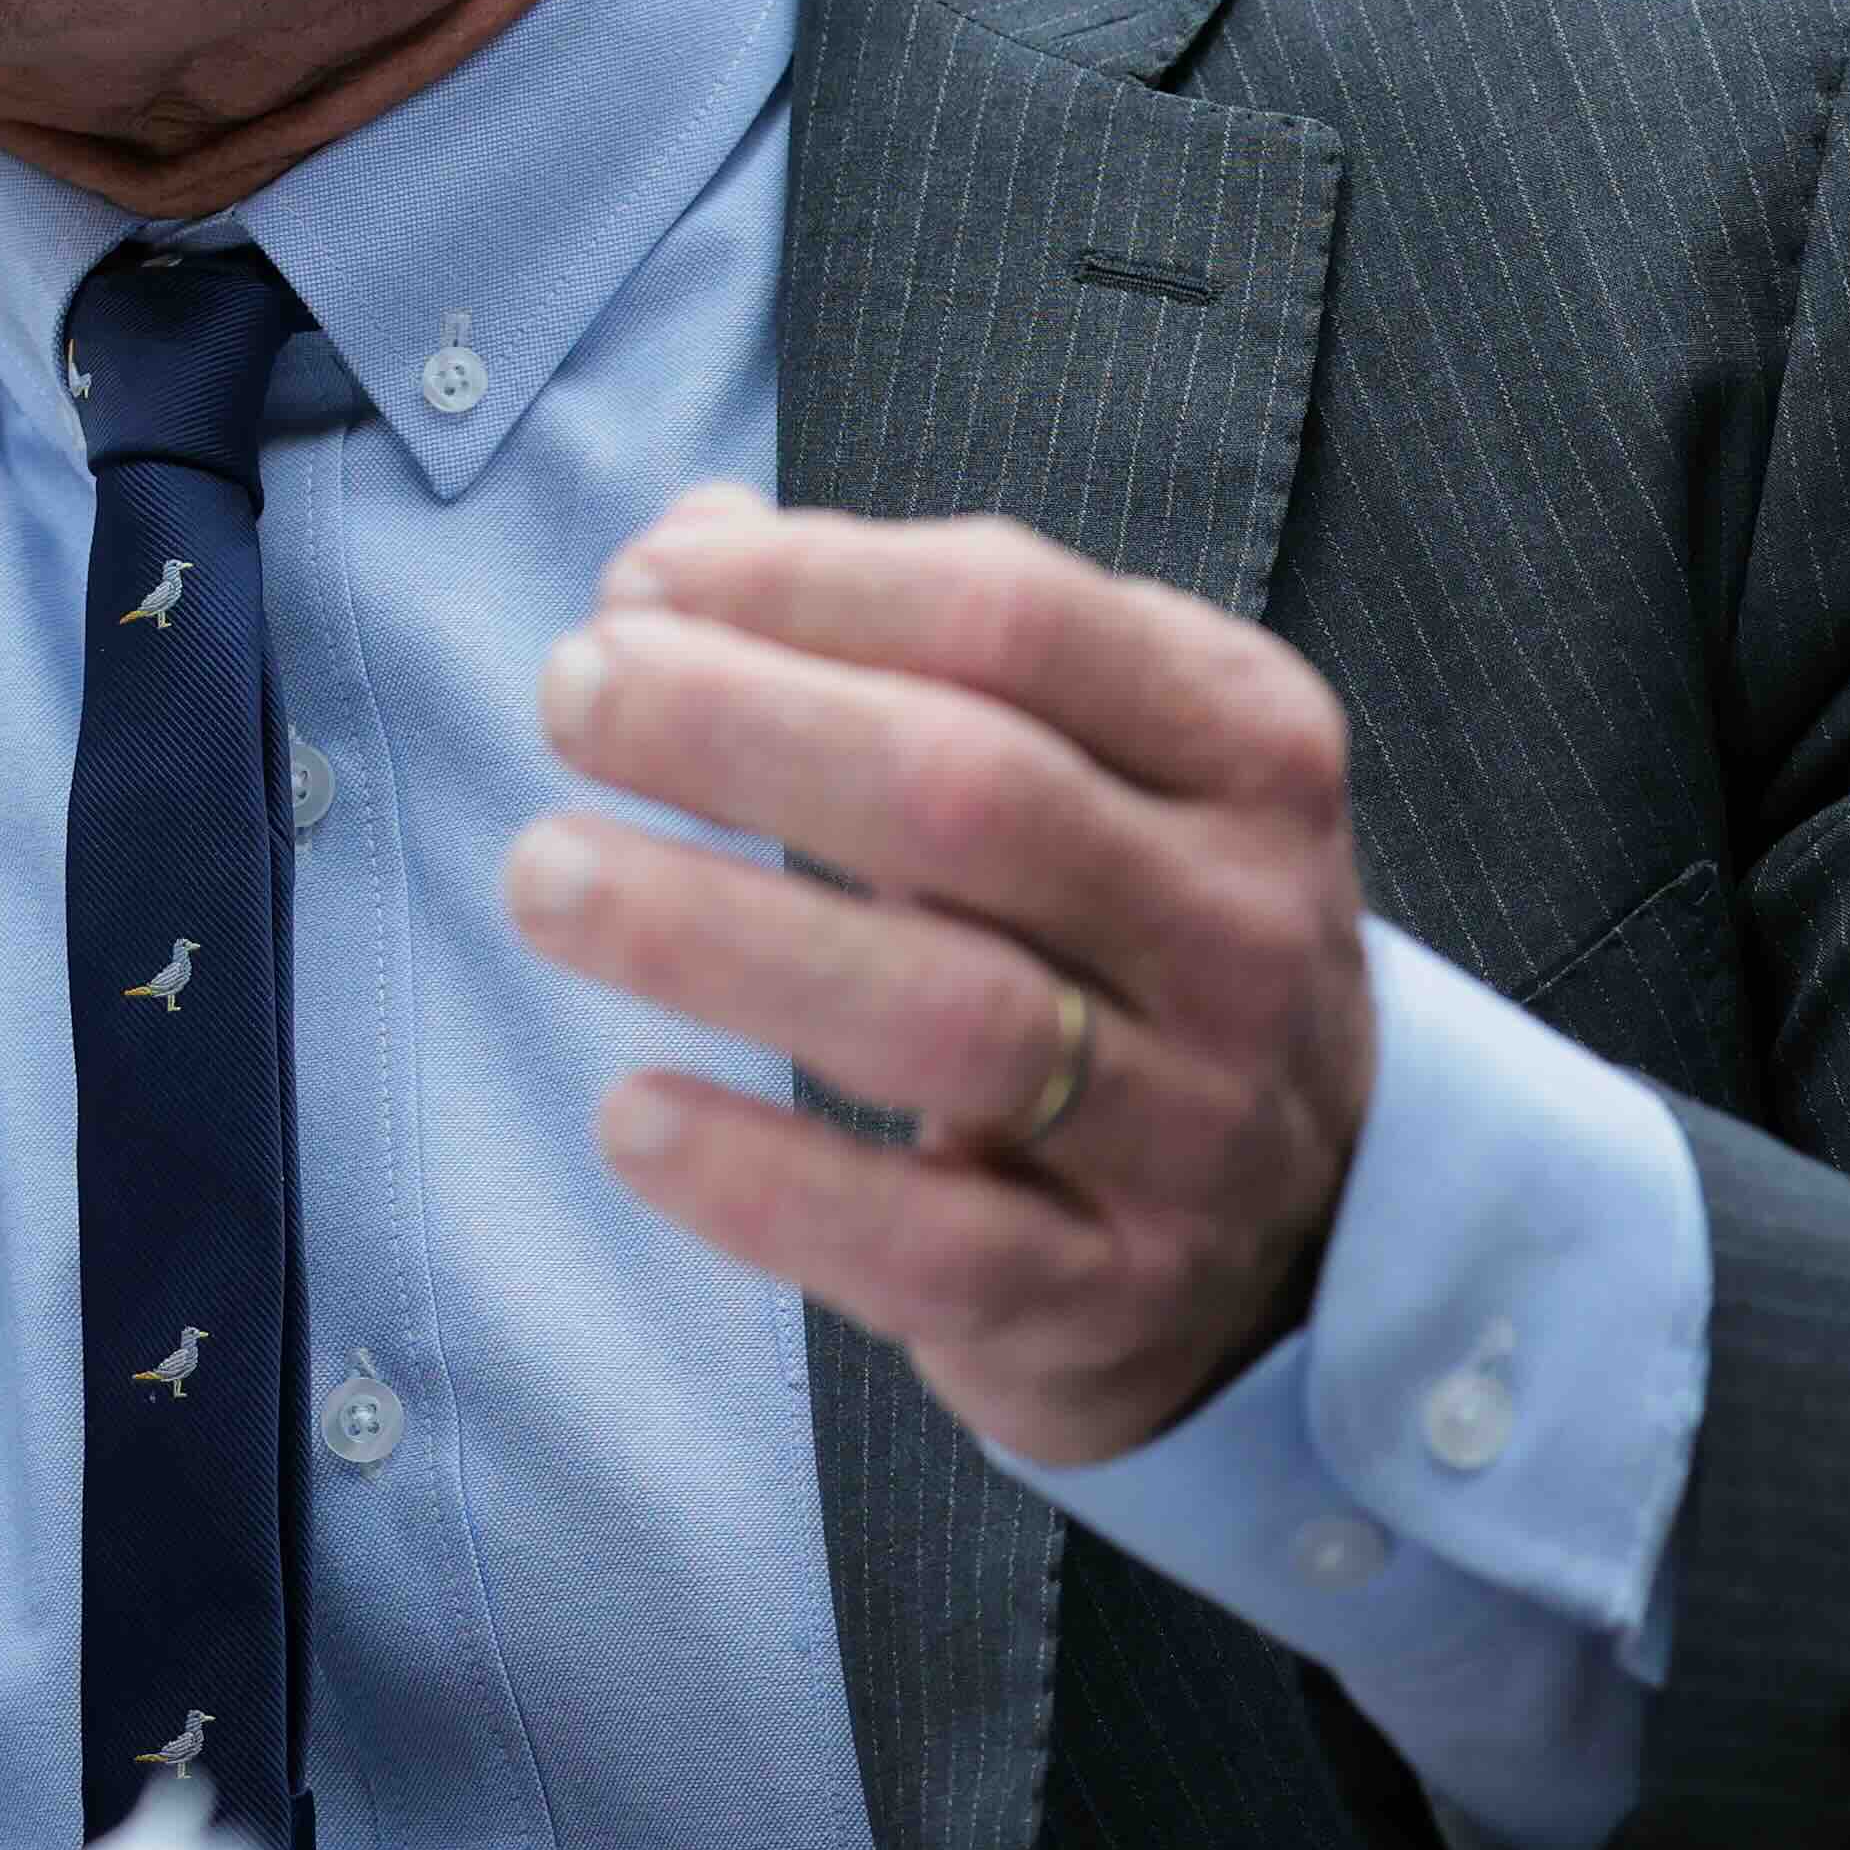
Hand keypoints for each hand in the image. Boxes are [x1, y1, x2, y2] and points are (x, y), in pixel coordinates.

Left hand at [509, 489, 1375, 1467]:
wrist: (1305, 1225)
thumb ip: (894, 646)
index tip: (635, 588)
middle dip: (743, 727)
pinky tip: (632, 1116)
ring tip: (544, 875)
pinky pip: (927, 1247)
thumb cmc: (1122, 937)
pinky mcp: (1107, 1297)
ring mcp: (1189, 1127)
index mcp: (1246, 750)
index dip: (805, 586)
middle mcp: (1241, 930)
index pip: (1016, 620)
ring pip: (949, 1019)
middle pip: (974, 797)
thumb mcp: (1082, 760)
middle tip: (571, 696)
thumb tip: (672, 552)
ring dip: (718, 934)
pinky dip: (764, 1181)